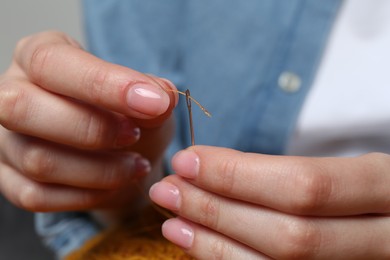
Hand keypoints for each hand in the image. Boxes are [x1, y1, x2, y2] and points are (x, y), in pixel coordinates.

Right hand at [0, 31, 176, 214]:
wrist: (118, 149)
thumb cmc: (126, 113)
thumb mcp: (144, 95)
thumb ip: (153, 94)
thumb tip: (162, 97)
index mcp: (37, 56)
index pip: (50, 62)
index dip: (103, 84)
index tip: (154, 103)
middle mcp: (10, 93)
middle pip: (22, 109)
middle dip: (92, 129)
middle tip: (135, 136)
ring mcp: (4, 141)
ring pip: (36, 160)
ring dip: (99, 169)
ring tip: (137, 165)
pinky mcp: (10, 180)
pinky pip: (38, 196)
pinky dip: (87, 195)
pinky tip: (117, 183)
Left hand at [150, 146, 389, 258]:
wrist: (386, 220)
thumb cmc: (360, 190)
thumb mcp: (340, 169)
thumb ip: (287, 173)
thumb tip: (210, 169)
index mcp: (385, 188)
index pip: (305, 186)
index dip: (237, 176)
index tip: (187, 161)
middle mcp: (384, 239)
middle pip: (288, 235)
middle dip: (217, 210)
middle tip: (167, 188)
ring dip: (213, 243)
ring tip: (172, 219)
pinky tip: (197, 244)